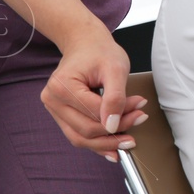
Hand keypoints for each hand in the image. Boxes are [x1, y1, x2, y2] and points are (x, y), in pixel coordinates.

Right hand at [40, 22, 147, 160]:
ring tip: (128, 141)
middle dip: (116, 131)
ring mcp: (54, 110)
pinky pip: (78, 135)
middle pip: (86, 130)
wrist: (85, 44)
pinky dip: (97, 142)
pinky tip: (113, 149)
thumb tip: (113, 126)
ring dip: (107, 142)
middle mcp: (52, 100)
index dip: (120, 115)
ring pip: (80, 138)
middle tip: (139, 120)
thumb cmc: (99, 52)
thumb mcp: (115, 68)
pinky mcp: (61, 116)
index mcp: (61, 86)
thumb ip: (115, 97)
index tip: (141, 108)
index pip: (94, 113)